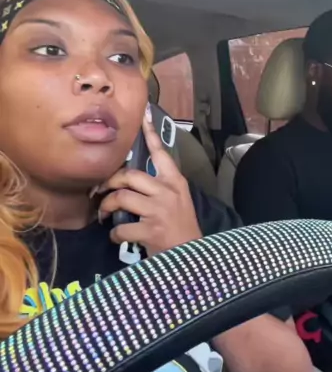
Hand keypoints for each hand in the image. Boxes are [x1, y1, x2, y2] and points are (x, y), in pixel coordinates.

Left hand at [98, 109, 201, 254]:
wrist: (192, 257)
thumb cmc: (182, 228)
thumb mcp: (178, 201)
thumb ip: (159, 188)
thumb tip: (131, 179)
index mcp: (175, 182)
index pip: (161, 153)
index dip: (150, 134)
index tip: (143, 114)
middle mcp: (167, 192)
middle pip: (130, 175)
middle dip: (110, 182)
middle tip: (100, 191)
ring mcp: (158, 211)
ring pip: (121, 198)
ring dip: (107, 207)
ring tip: (104, 214)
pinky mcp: (150, 230)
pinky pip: (120, 228)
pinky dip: (113, 234)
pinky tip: (117, 237)